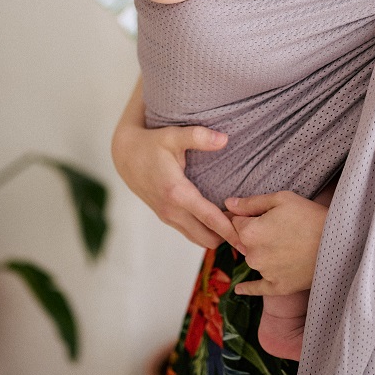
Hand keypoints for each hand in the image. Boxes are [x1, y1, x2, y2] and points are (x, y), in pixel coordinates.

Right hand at [112, 89, 243, 249]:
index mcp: (176, 192)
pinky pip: (190, 233)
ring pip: (198, 238)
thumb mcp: (173, 136)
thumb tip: (224, 139)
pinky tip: (220, 221)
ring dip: (217, 235)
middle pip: (207, 237)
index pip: (209, 219)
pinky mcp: (166, 217)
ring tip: (238, 224)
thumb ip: (198, 136)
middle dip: (228, 236)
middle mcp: (171, 210)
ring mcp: (167, 216)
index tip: (249, 238)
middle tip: (249, 225)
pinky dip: (206, 232)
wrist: (125, 155)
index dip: (231, 230)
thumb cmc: (151, 144)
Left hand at [226, 192, 328, 294]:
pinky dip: (248, 288)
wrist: (339, 242)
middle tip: (276, 228)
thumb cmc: (310, 216)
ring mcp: (265, 273)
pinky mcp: (278, 287)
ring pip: (254, 260)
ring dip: (261, 253)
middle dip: (253, 235)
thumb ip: (250, 203)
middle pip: (244, 242)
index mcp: (249, 232)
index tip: (259, 214)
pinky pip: (257, 288)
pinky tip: (238, 289)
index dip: (246, 216)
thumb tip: (228, 203)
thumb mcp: (280, 199)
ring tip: (284, 243)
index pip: (235, 222)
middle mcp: (252, 255)